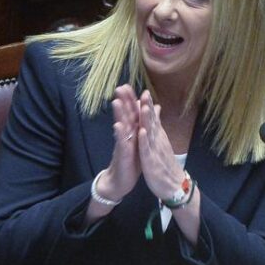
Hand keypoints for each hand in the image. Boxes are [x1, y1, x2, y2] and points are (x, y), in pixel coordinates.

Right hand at [97, 84, 141, 200]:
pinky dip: (120, 135)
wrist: (121, 180)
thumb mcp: (140, 140)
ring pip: (121, 127)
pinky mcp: (122, 154)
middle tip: (120, 87)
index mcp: (132, 131)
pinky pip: (121, 144)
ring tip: (117, 102)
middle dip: (123, 102)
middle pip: (125, 115)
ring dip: (119, 115)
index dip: (130, 99)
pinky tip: (117, 126)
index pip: (131, 112)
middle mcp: (126, 135)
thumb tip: (147, 108)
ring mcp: (123, 144)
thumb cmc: (131, 159)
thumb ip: (143, 123)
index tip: (128, 85)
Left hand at [137, 90, 184, 199]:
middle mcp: (157, 140)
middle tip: (144, 92)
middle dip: (147, 107)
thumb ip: (157, 125)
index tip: (144, 90)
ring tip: (144, 106)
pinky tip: (141, 132)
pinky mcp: (151, 162)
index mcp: (157, 136)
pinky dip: (144, 141)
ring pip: (150, 133)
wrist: (174, 186)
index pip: (152, 117)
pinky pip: (147, 150)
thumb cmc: (165, 163)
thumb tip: (156, 110)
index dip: (148, 104)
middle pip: (151, 121)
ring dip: (147, 120)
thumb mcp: (160, 142)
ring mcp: (155, 150)